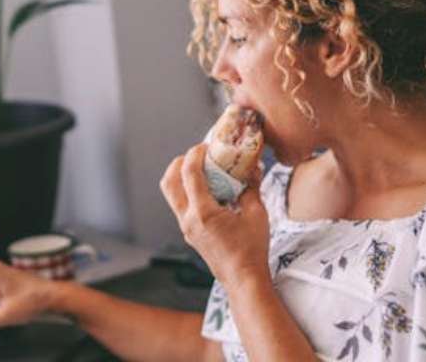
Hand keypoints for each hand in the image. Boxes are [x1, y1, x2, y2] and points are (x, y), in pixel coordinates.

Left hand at [159, 144, 271, 286]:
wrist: (243, 279)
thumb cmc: (252, 250)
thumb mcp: (257, 213)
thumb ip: (251, 187)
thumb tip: (253, 167)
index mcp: (203, 213)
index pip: (189, 174)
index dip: (195, 154)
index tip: (204, 145)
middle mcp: (189, 220)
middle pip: (169, 182)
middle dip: (179, 163)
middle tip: (195, 154)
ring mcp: (186, 228)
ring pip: (171, 195)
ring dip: (180, 177)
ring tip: (200, 169)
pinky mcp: (189, 233)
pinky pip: (181, 206)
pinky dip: (187, 192)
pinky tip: (207, 189)